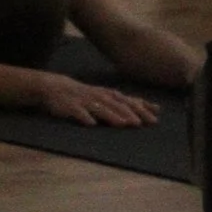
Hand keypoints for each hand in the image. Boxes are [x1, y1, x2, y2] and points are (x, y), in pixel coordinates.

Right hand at [36, 73, 157, 127]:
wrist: (55, 87)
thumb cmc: (86, 94)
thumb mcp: (108, 96)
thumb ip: (129, 103)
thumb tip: (156, 107)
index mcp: (109, 95)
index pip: (128, 101)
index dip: (142, 108)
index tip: (155, 117)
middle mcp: (99, 96)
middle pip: (117, 105)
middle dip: (130, 113)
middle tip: (142, 123)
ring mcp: (85, 101)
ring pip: (100, 108)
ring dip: (112, 116)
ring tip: (123, 124)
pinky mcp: (70, 107)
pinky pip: (78, 112)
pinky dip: (85, 117)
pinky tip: (91, 124)